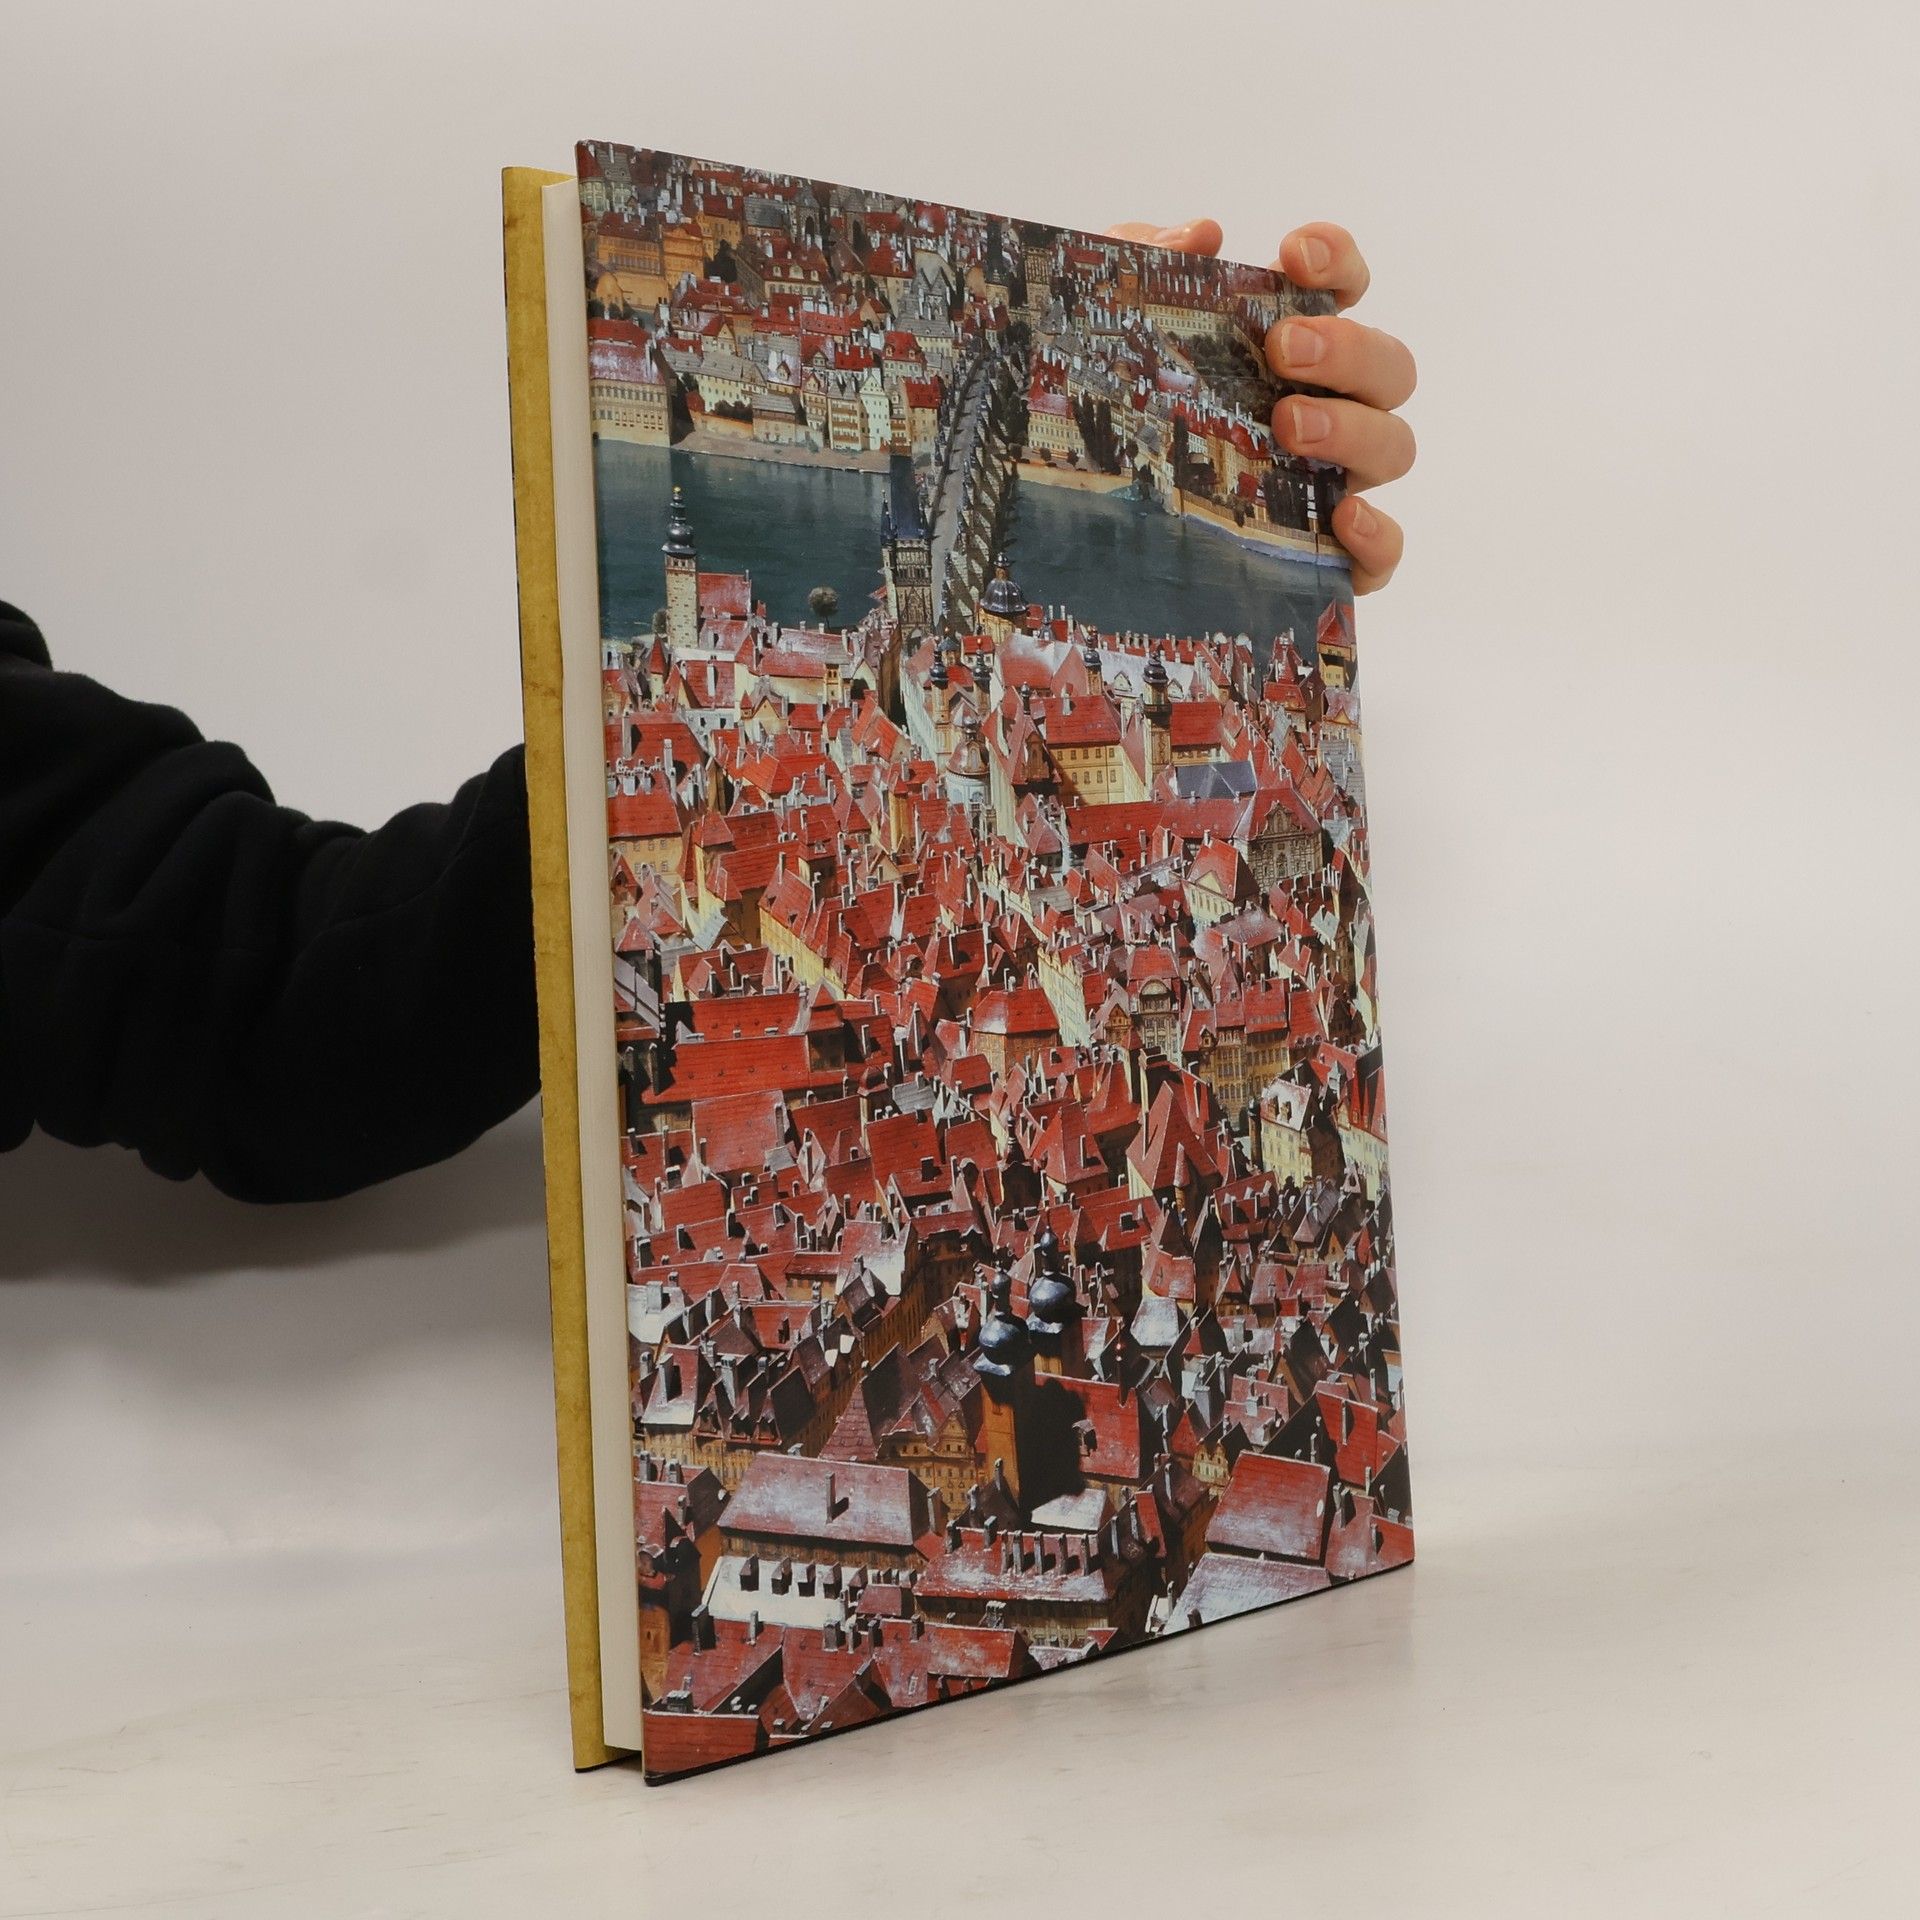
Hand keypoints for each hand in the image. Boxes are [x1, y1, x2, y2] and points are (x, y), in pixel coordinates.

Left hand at [1107, 219, 1414, 593]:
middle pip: (1387, 368)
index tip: (1293, 253)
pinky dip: (1379, 537)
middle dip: (1349, 348)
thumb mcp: (1096, 330)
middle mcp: (1320, 410)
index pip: (1340, 288)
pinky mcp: (1319, 561)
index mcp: (1281, 349)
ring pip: (1392, 447)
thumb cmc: (1097, 412)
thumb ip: (1136, 265)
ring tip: (1287, 425)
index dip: (1336, 261)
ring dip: (1354, 427)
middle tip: (1282, 350)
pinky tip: (1343, 518)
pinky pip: (1379, 556)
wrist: (1058, 526)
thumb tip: (1198, 236)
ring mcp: (1326, 485)